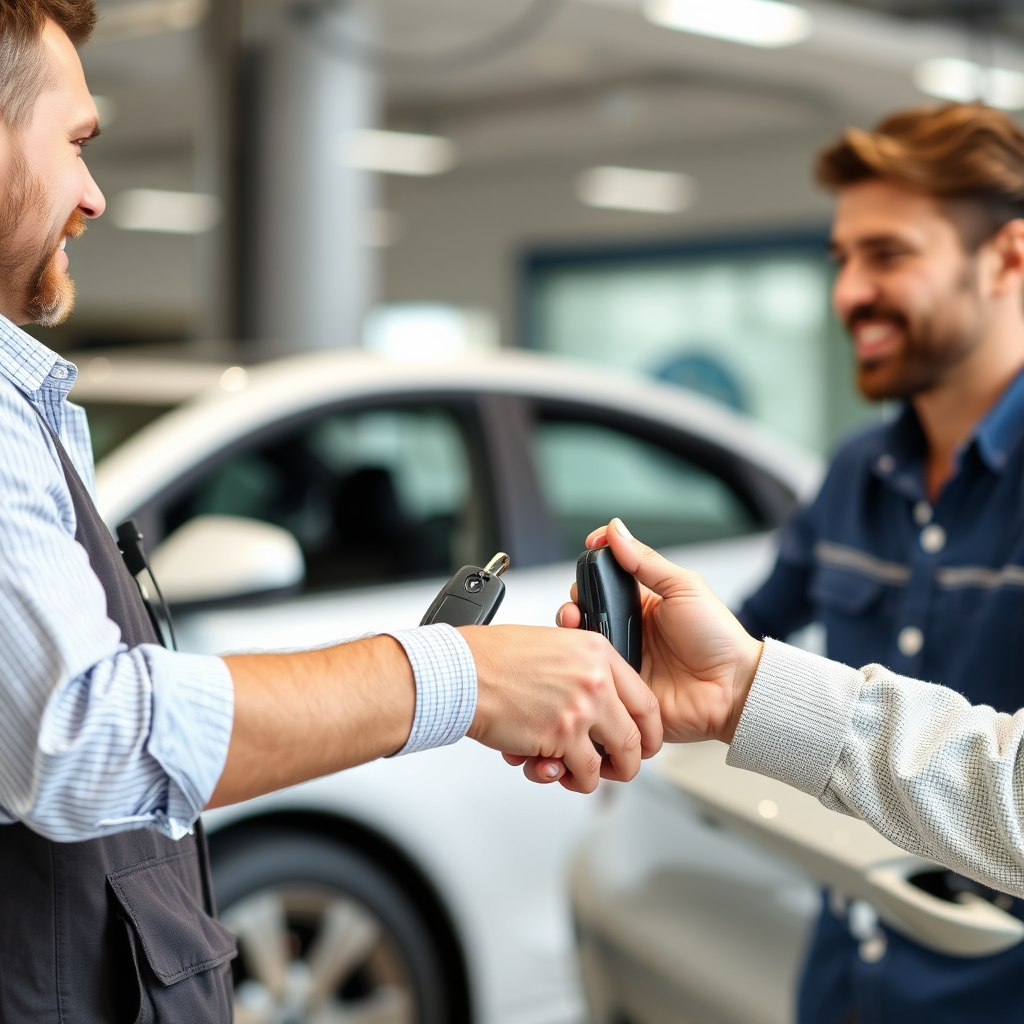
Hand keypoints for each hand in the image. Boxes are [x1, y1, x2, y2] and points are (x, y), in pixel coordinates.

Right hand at [460, 623, 661, 793]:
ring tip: (580, 774)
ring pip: (618, 758)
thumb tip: (594, 700)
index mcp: (596, 651)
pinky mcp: (561, 735)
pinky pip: (585, 773)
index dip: (649, 728)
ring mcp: (581, 708)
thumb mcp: (551, 645)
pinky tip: (555, 771)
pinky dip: (574, 781)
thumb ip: (580, 669)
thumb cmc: (494, 658)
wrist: (464, 672)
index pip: (644, 697)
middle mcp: (595, 678)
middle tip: (619, 766)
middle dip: (631, 760)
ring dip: (601, 776)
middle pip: (638, 733)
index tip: (642, 739)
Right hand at [559, 519, 762, 745]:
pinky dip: (586, 663)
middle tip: (577, 599)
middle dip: (575, 598)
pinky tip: (584, 655)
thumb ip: (645, 561)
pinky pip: (595, 674)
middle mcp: (628, 627)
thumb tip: (615, 530)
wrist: (731, 687)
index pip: (606, 577)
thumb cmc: (716, 635)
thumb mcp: (683, 587)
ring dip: (574, 629)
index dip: (594, 561)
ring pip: (585, 639)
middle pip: (587, 608)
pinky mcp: (619, 686)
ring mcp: (623, 657)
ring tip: (574, 623)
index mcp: (642, 601)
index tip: (588, 547)